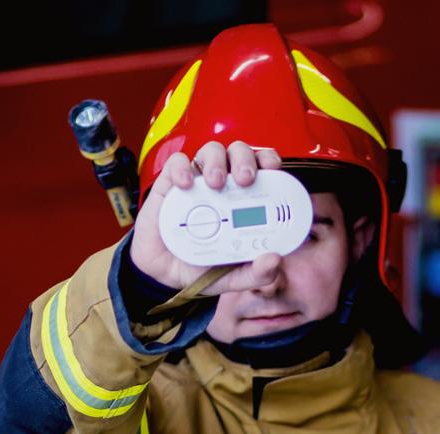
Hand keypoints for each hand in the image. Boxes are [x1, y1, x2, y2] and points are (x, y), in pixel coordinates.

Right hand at [129, 140, 284, 296]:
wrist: (164, 274)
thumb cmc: (201, 267)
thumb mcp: (233, 276)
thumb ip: (256, 273)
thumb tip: (274, 260)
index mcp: (244, 200)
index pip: (262, 169)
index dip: (270, 161)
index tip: (274, 169)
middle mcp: (223, 185)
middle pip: (239, 153)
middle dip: (246, 159)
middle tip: (245, 179)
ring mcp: (197, 181)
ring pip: (211, 151)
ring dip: (217, 161)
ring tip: (216, 183)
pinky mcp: (169, 183)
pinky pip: (177, 162)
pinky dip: (182, 167)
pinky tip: (186, 184)